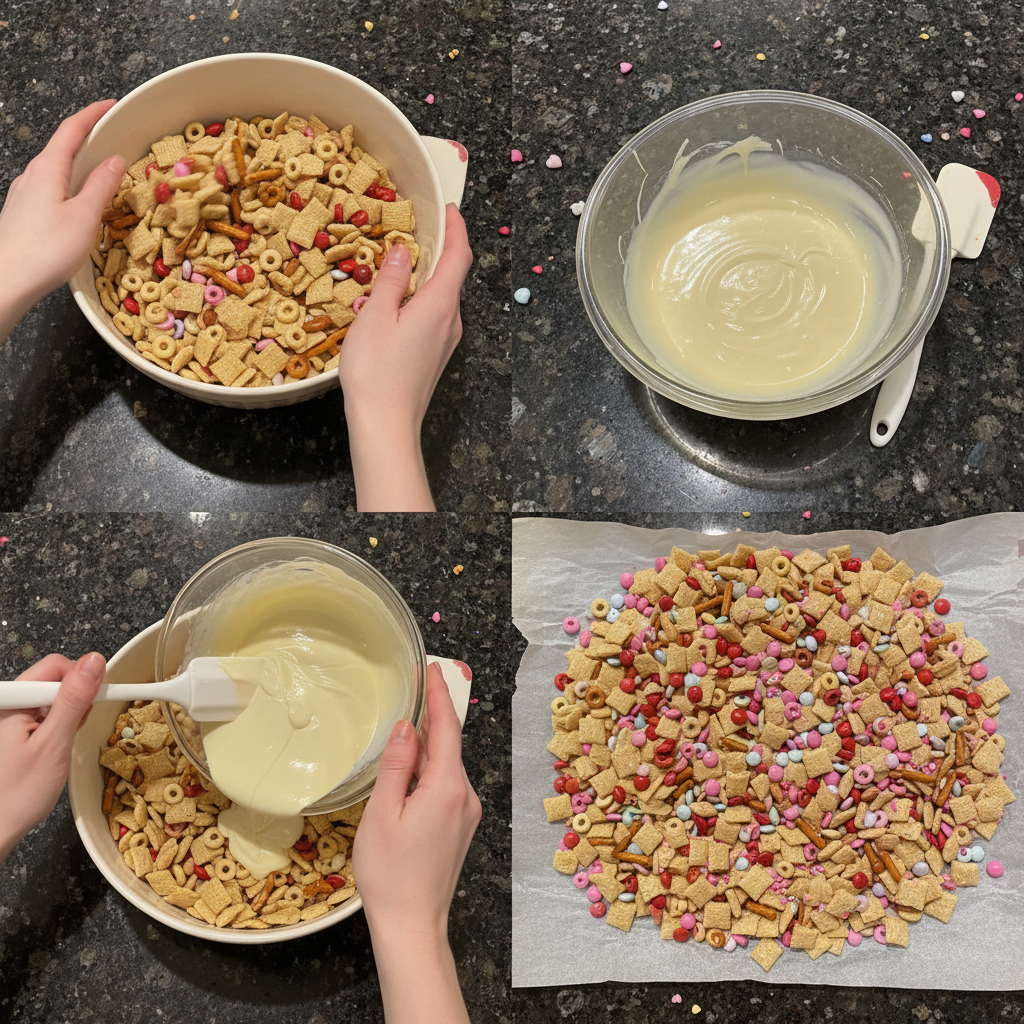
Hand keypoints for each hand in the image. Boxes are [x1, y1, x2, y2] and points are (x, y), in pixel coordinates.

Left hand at [0, 99, 124, 341]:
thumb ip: (101, 186)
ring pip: (56, 170)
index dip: (92, 114)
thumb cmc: (48, 248)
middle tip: (112, 139)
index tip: (111, 105)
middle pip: (62, 148)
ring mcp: (24, 194)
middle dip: (87, 139)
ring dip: (79, 166)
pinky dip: (70, 185)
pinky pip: (50, 189)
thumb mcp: (85, 216)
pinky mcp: (23, 213)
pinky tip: (80, 202)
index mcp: (48, 168)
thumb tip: (115, 160)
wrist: (9, 279)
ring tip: (102, 172)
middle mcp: (32, 175)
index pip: (71, 130)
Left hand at [0, 652, 105, 862]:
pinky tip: (55, 745)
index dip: (83, 680)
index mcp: (13, 701)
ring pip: (54, 696)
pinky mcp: (17, 728)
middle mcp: (11, 703)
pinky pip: (46, 713)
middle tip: (74, 729)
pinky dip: (59, 725)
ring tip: (62, 742)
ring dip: (67, 713)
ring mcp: (13, 716)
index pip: (56, 666)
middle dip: (75, 698)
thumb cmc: (19, 793)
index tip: (100, 699)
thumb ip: (74, 700)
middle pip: (55, 678)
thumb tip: (95, 662)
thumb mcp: (53, 743)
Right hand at [338, 203, 472, 511]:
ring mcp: (446, 341)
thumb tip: (401, 252)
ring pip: (442, 298)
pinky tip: (394, 302)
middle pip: (452, 276)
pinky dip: (419, 299)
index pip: (459, 256)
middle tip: (415, 228)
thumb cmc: (376, 371)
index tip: (449, 208)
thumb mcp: (375, 317)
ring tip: (397, 262)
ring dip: (425, 277)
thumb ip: (389, 281)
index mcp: (440, 305)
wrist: (386, 424)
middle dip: (438, 249)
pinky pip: (433, 316)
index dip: (457, 228)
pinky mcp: (436, 355)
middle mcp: (452, 321)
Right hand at [354, 662, 479, 1023]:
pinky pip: (447, 787)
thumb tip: (406, 728)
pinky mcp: (462, 826)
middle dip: (432, 717)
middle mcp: (465, 796)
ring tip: (403, 733)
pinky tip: (409, 776)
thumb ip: (397, 765)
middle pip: (448, 746)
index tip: (434, 668)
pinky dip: (430, 772)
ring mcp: (467, 813)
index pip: (446, 728)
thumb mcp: (382, 813)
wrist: (412, 926)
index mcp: (447, 788)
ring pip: (446, 768)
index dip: (439, 695)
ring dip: (428, 749)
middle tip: (417, 686)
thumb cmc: (390, 875)